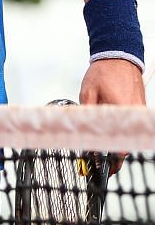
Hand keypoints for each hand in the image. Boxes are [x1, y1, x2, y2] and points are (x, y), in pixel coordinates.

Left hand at [80, 59, 145, 173]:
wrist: (118, 56)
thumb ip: (88, 114)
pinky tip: (112, 138)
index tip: (99, 166)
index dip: (109, 159)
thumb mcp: (88, 92)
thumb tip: (84, 133)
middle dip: (114, 158)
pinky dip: (123, 134)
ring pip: (129, 137)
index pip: (119, 144)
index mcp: (120, 111)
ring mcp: (138, 112)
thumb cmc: (103, 72)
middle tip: (102, 168)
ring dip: (119, 146)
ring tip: (105, 157)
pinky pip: (131, 127)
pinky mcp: (140, 110)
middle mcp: (132, 114)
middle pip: (126, 145)